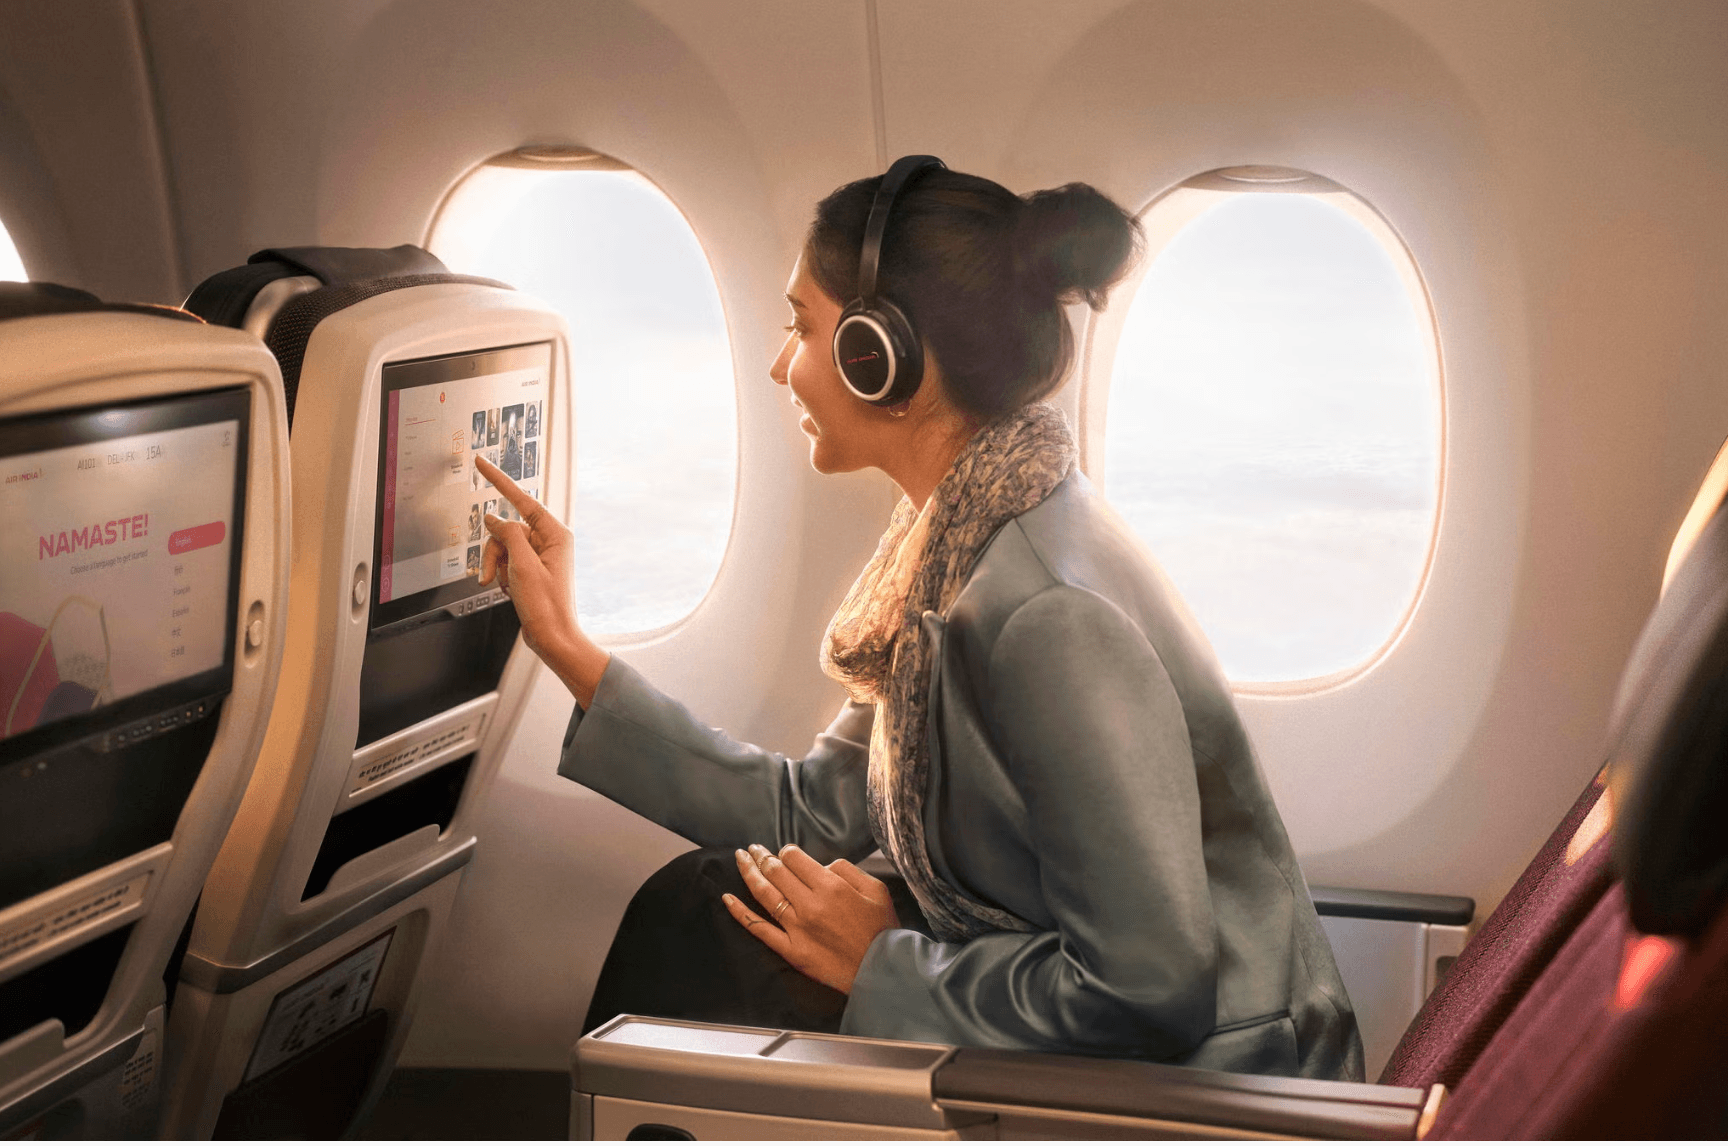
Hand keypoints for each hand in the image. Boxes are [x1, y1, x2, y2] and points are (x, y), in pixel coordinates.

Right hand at [475, 454, 607, 705]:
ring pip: (502, 547)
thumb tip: (495, 519)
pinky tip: (510, 591)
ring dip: (496, 566)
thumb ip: (507, 535)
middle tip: (493, 573)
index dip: (499, 480)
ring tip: (503, 586)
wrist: (552, 638)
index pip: (522, 499)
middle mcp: (549, 541)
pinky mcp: (530, 569)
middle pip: (506, 529)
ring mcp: (539, 556)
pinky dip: (500, 575)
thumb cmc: (547, 606)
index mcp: (555, 534)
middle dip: (495, 551)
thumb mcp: (522, 565)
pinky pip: (505, 562)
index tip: (481, 462)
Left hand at [723, 844, 900, 993]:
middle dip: (761, 855)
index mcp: (831, 887)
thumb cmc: (882, 930)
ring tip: (740, 859)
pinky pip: (759, 929)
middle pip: (775, 871)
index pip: (794, 858)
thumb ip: (847, 870)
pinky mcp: (791, 950)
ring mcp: (797, 929)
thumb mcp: (876, 889)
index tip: (786, 853)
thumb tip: (821, 865)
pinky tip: (727, 898)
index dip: (786, 851)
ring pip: (764, 894)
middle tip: (752, 848)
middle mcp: (810, 905)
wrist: (883, 971)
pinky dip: (740, 912)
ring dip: (748, 872)